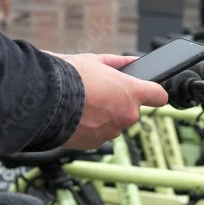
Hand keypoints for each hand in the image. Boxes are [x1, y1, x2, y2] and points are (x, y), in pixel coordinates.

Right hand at [46, 52, 167, 149]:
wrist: (44, 100)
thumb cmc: (69, 78)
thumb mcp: (96, 61)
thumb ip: (120, 63)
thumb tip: (133, 61)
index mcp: (132, 93)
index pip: (159, 96)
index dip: (154, 93)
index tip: (150, 92)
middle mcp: (127, 115)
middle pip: (132, 110)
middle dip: (119, 103)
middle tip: (99, 93)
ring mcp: (112, 131)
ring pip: (114, 123)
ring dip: (104, 116)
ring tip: (84, 104)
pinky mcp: (95, 143)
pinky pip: (98, 134)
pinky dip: (90, 127)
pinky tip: (77, 116)